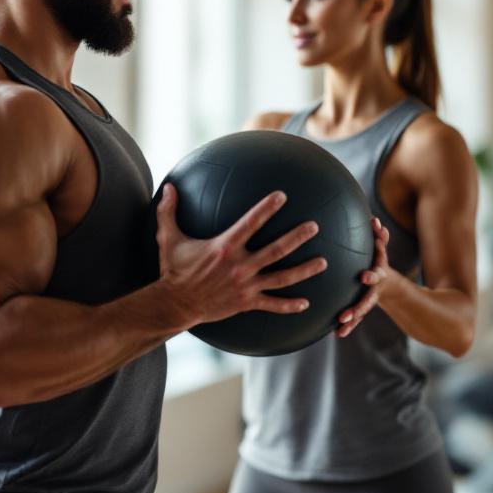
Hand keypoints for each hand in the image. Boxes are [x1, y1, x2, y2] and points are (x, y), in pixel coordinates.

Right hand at [155, 183, 326, 327]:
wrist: (175, 304)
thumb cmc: (174, 269)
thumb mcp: (168, 238)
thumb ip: (169, 211)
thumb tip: (168, 186)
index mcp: (225, 247)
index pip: (252, 223)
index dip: (268, 208)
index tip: (282, 196)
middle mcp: (240, 266)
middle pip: (276, 250)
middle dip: (297, 237)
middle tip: (315, 227)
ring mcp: (246, 286)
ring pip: (281, 278)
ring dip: (304, 270)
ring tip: (324, 262)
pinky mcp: (246, 303)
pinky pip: (272, 304)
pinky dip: (289, 305)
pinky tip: (306, 304)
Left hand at [336, 217, 390, 337]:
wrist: (391, 285)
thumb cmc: (378, 260)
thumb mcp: (381, 250)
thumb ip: (380, 237)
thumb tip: (374, 220)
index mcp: (379, 273)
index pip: (375, 273)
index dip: (371, 275)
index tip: (363, 277)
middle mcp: (375, 289)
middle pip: (368, 299)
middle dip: (358, 307)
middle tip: (347, 315)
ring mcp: (370, 300)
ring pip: (361, 310)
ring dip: (352, 318)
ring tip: (341, 324)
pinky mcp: (363, 308)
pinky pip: (356, 318)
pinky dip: (348, 326)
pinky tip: (337, 334)